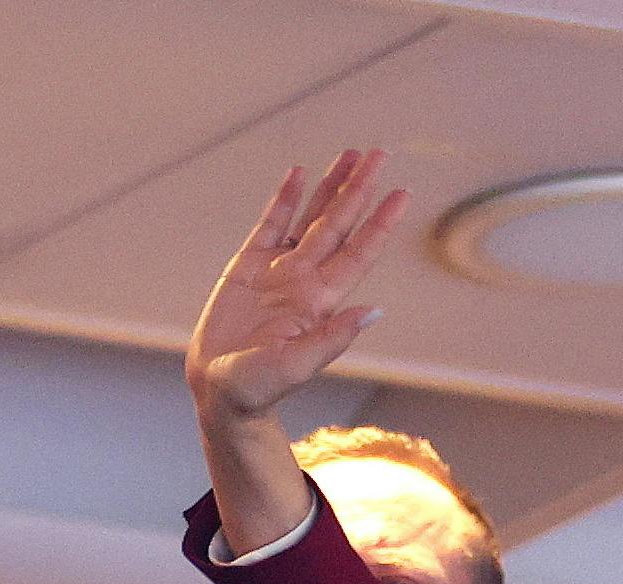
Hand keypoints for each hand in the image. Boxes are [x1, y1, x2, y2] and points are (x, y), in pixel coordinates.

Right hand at [186, 149, 407, 425]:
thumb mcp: (297, 365)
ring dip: (330, 187)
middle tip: (380, 154)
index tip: (402, 193)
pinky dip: (284, 199)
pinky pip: (270, 225)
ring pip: (311, 217)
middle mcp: (305, 279)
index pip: (358, 253)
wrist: (219, 391)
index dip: (380, 223)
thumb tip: (375, 311)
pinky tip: (299, 173)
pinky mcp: (247, 266)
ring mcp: (278, 270)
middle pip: (339, 224)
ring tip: (350, 155)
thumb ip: (333, 338)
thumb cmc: (258, 388)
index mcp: (321, 301)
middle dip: (359, 189)